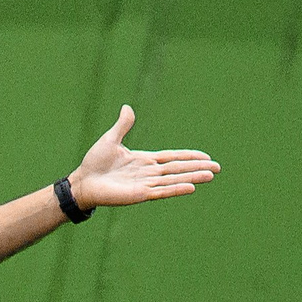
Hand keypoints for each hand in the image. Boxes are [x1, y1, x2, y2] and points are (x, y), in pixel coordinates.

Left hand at [67, 107, 219, 207]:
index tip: (206, 157)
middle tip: (218, 168)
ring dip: (192, 177)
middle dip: (198, 168)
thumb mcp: (111, 139)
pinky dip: (176, 189)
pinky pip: (161, 191)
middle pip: (178, 169)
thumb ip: (123, 126)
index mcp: (144, 160)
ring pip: (174, 180)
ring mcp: (145, 184)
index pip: (172, 158)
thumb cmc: (94, 163)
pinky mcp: (139, 194)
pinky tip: (191, 187)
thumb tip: (128, 108)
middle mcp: (148, 173)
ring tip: (210, 176)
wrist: (82, 181)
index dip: (189, 157)